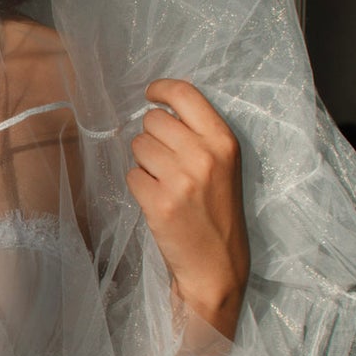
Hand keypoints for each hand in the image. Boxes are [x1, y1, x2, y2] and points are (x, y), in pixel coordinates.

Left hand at [126, 78, 248, 338]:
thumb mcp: (223, 166)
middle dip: (152, 138)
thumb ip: (198, 135)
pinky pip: (131, 176)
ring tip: (164, 184)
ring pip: (138, 147)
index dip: (161, 90)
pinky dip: (139, 187)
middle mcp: (203, 155)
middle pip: (152, 121)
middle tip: (166, 163)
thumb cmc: (218, 212)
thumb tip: (159, 108)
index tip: (150, 95)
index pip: (184, 94)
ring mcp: (181, 180)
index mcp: (223, 141)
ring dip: (144, 163)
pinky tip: (157, 201)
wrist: (217, 265)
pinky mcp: (159, 203)